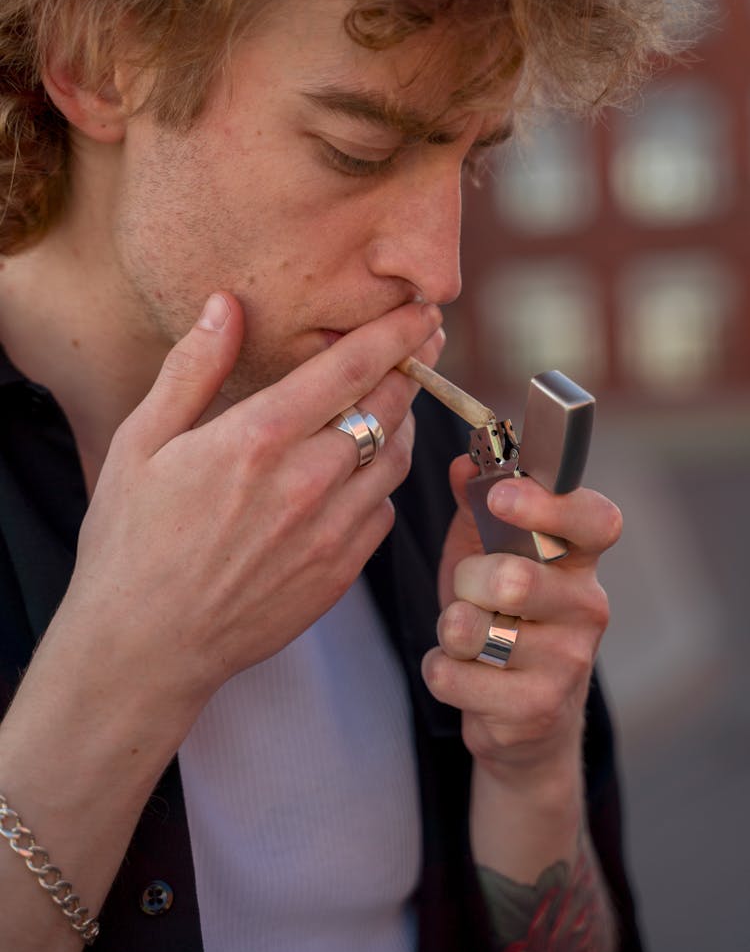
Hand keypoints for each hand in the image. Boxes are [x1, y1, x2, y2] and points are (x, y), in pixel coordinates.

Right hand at [65, 291, 442, 707]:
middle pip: (388, 408)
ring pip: (396, 458)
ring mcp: (329, 532)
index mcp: (256, 439)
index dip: (395, 333)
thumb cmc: (131, 540)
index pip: (350, 369)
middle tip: (425, 342)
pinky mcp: (339, 572)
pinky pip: (383, 511)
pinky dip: (381, 481)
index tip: (422, 309)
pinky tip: (359, 471)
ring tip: (391, 402)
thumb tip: (226, 305)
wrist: (143, 646)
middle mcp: (305, 482)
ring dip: (401, 422)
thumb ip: (192, 369)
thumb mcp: (141, 442)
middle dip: (412, 366)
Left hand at [422, 455, 620, 782]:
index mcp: (579, 559)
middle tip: (472, 591)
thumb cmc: (504, 614)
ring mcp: (567, 663)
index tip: (500, 497)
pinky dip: (440, 669)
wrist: (524, 714)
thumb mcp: (487, 550)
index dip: (548, 505)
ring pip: (470, 629)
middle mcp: (587, 608)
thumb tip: (465, 461)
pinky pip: (451, 676)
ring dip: (449, 628)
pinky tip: (466, 673)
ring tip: (468, 635)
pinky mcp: (535, 710)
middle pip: (513, 578)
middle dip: (467, 581)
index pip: (595, 521)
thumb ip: (476, 502)